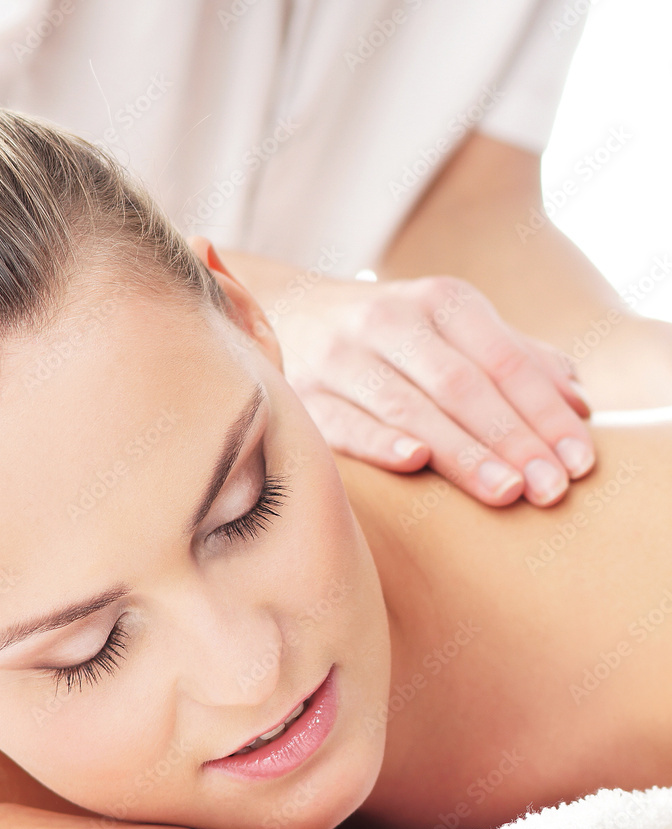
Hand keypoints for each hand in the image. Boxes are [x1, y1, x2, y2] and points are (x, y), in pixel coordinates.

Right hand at [278, 275, 594, 506]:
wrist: (285, 312)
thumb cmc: (389, 336)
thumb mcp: (452, 330)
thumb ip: (514, 360)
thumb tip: (579, 405)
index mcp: (439, 301)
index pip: (504, 360)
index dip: (545, 412)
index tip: (579, 464)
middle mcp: (389, 320)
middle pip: (461, 385)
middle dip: (512, 439)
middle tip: (549, 490)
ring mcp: (340, 356)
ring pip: (408, 406)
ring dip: (461, 452)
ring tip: (504, 492)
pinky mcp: (302, 392)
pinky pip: (343, 420)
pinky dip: (378, 441)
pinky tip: (413, 462)